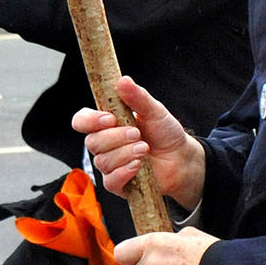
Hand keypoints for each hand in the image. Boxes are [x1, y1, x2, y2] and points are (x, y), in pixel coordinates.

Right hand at [70, 75, 205, 207]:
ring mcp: (110, 165)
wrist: (182, 159)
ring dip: (125, 154)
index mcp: (107, 124)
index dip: (90, 120)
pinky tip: (139, 166)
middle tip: (137, 134)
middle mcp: (104, 145)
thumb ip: (138, 97)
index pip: (82, 121)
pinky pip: (110, 181)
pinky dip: (124, 172)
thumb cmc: (165, 134)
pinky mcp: (118, 184)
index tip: (109, 119)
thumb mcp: (155, 111)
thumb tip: (122, 80)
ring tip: (145, 149)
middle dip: (115, 137)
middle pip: (92, 142)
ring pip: (102, 161)